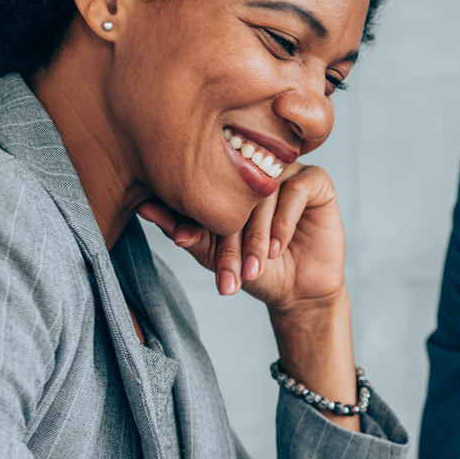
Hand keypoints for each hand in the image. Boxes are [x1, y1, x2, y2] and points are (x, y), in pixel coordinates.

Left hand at [139, 164, 359, 429]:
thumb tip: (142, 206)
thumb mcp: (212, 254)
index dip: (196, 213)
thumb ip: (182, 228)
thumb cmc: (254, 269)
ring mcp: (287, 171)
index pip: (208, 182)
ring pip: (266, 190)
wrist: (296, 292)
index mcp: (230, 175)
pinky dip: (284, 221)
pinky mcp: (317, 181)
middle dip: (231, 234)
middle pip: (238, 187)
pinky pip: (297, 188)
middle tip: (228, 271)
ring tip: (255, 266)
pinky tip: (277, 248)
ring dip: (258, 233)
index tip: (184, 241)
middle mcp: (258, 167)